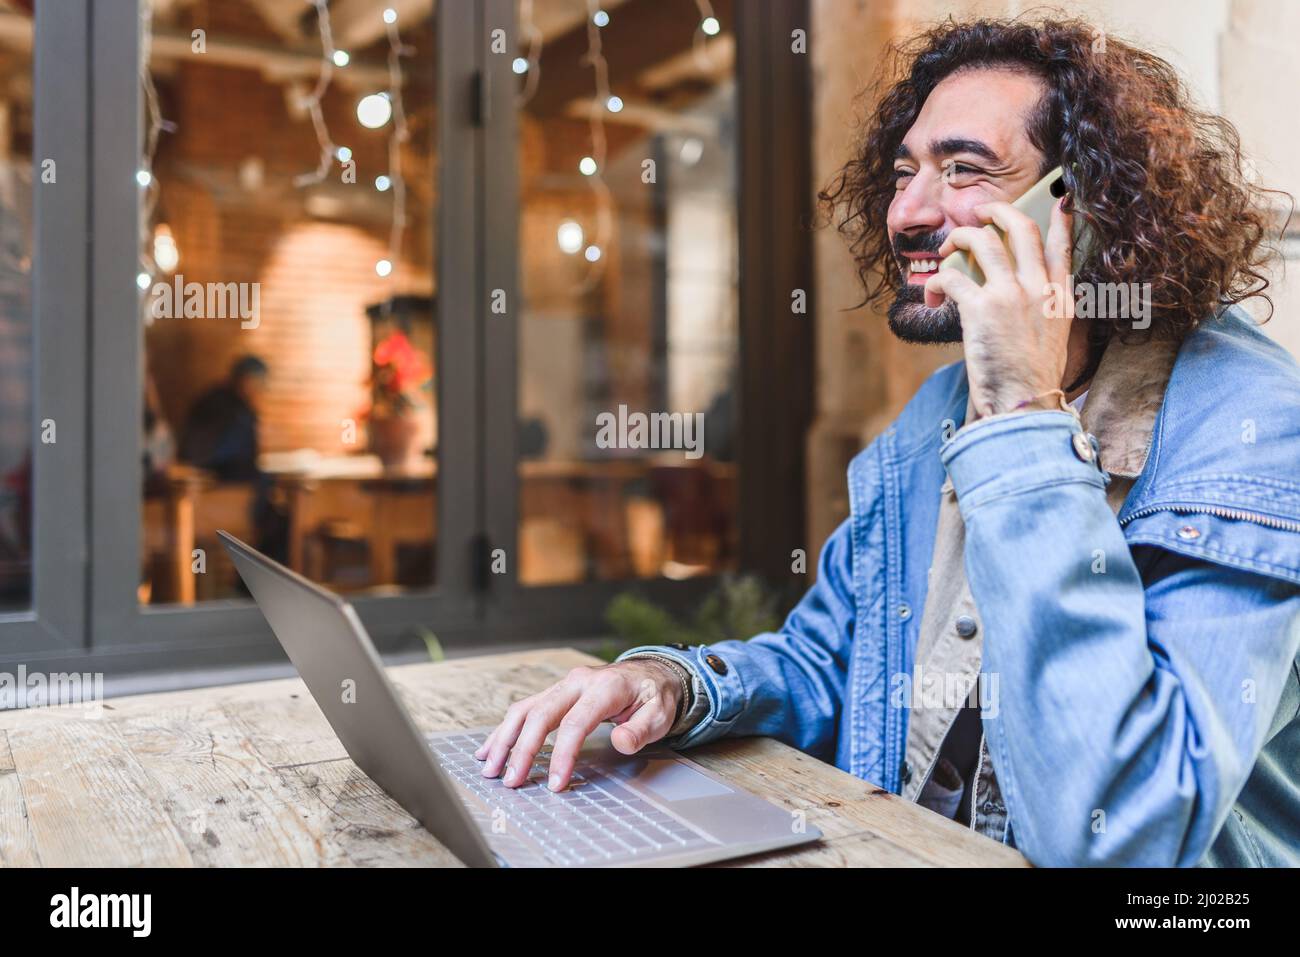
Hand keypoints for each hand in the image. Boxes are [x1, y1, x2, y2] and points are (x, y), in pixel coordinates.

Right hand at [474, 659, 683, 791]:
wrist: (651, 674)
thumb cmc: (655, 696)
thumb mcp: (660, 713)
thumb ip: (642, 730)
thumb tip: (621, 741)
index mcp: (604, 687)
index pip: (575, 723)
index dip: (562, 754)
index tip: (555, 782)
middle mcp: (578, 682)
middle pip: (541, 714)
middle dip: (522, 749)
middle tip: (511, 780)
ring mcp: (564, 685)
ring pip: (525, 709)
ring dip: (505, 739)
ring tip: (491, 767)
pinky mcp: (556, 693)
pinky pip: (526, 709)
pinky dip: (507, 729)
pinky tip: (491, 748)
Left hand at [923, 197, 1074, 417]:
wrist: (1024, 406)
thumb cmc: (1031, 381)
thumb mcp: (1053, 339)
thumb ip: (1043, 309)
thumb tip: (1019, 288)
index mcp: (1060, 297)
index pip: (1063, 245)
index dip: (1060, 218)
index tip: (1060, 199)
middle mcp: (1039, 289)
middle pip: (1020, 228)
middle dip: (995, 211)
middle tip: (979, 214)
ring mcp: (1010, 296)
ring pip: (981, 240)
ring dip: (957, 239)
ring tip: (946, 251)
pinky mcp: (980, 310)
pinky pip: (951, 276)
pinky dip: (936, 282)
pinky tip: (932, 297)